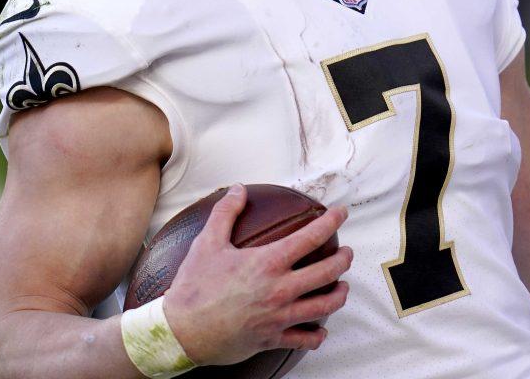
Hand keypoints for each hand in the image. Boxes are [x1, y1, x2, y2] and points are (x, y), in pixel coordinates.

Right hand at [161, 184, 352, 365]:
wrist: (182, 331)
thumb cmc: (194, 286)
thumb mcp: (208, 243)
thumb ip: (226, 213)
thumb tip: (238, 190)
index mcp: (268, 262)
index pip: (310, 237)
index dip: (331, 221)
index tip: (341, 212)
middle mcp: (280, 289)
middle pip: (327, 272)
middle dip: (343, 259)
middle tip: (347, 252)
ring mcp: (279, 316)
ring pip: (324, 307)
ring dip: (339, 295)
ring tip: (343, 287)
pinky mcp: (273, 338)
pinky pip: (305, 340)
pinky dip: (317, 335)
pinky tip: (321, 330)